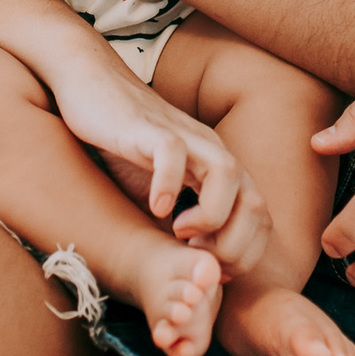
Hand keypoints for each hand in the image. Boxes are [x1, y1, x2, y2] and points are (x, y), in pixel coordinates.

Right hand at [50, 52, 270, 278]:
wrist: (93, 85)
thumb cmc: (126, 142)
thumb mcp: (164, 187)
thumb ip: (183, 218)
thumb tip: (194, 266)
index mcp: (219, 170)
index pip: (260, 218)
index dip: (242, 256)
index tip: (208, 270)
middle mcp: (211, 152)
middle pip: (254, 203)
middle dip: (232, 247)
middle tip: (195, 259)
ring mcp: (184, 136)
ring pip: (228, 174)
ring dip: (210, 218)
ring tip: (178, 233)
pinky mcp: (150, 128)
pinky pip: (173, 153)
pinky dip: (170, 185)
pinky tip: (155, 208)